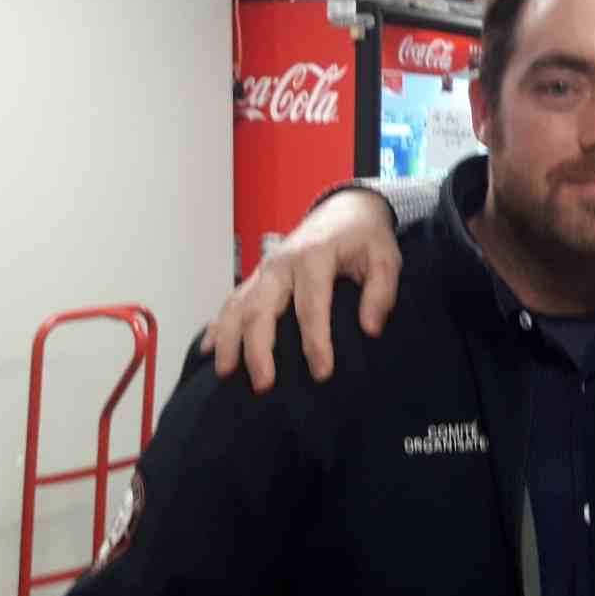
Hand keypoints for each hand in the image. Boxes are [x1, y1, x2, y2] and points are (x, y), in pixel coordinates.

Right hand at [201, 189, 400, 390]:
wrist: (344, 210)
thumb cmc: (365, 237)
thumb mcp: (386, 257)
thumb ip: (381, 292)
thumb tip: (371, 329)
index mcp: (314, 257)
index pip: (311, 306)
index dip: (315, 342)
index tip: (322, 373)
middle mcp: (281, 263)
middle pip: (261, 309)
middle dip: (258, 350)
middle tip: (263, 385)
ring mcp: (264, 269)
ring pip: (237, 306)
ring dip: (229, 340)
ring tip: (225, 373)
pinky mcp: (258, 276)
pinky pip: (232, 301)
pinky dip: (218, 325)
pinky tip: (209, 349)